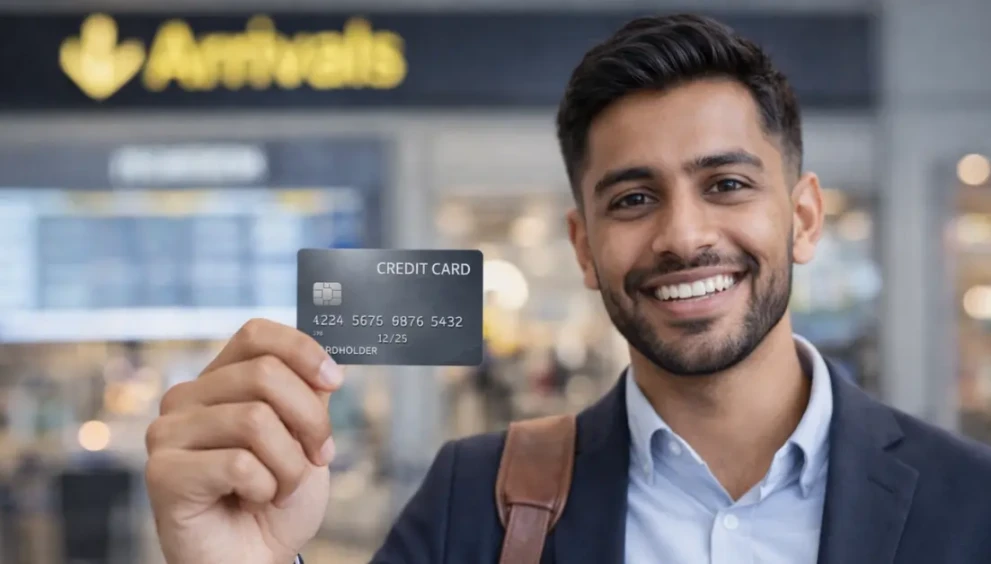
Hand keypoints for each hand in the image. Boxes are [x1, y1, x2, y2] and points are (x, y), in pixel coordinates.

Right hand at [145, 319, 343, 563]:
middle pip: (265, 374)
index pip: (256, 334)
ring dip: (289, 464)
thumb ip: (308, 397)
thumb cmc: (276, 500)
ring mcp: (168, 434)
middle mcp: (186, 398)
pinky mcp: (163, 474)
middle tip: (317, 457)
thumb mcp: (305, 438)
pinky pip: (238, 465)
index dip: (302, 350)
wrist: (255, 559)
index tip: (335, 382)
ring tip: (281, 488)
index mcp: (219, 380)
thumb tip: (324, 369)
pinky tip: (252, 501)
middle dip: (310, 420)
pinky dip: (265, 488)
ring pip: (255, 420)